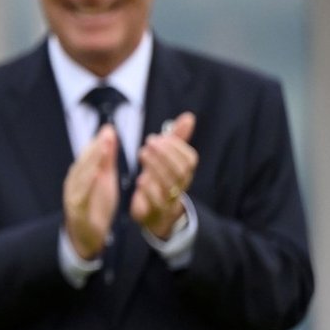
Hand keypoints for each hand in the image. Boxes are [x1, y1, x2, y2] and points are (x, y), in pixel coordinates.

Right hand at [63, 125, 121, 259]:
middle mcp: (74, 182)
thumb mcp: (105, 179)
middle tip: (107, 135)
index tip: (109, 130)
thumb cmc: (96, 205)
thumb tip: (109, 132)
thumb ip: (106, 157)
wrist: (87, 235)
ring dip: (92, 162)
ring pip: (81, 176)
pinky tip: (95, 174)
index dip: (98, 143)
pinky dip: (88, 184)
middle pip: (84, 163)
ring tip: (103, 150)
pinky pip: (81, 195)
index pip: (89, 155)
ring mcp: (73, 196)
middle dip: (96, 148)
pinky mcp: (76, 210)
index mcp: (81, 174)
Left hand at [131, 111, 197, 238]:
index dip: (175, 147)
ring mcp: (169, 200)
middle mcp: (180, 186)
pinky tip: (140, 180)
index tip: (157, 137)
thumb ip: (177, 138)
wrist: (157, 213)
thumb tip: (189, 116)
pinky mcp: (155, 212)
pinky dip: (149, 190)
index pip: (189, 159)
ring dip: (155, 168)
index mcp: (185, 173)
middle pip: (180, 171)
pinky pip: (156, 203)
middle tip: (148, 143)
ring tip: (141, 154)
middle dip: (164, 155)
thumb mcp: (168, 158)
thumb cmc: (161, 179)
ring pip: (169, 185)